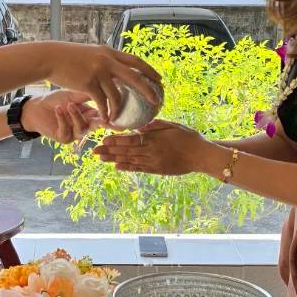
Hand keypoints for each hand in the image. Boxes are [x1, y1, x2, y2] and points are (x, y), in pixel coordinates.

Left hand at [21, 90, 102, 142]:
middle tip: (100, 116)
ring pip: (82, 128)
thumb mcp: (72, 95)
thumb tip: (104, 92)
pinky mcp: (63, 138)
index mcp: (88, 115)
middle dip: (98, 121)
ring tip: (69, 105)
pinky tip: (58, 109)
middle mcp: (83, 125)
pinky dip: (63, 119)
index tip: (116, 114)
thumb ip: (87, 95)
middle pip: (95, 125)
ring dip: (76, 116)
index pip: (102, 116)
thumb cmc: (54, 100)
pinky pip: (67, 131)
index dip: (108, 116)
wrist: (36, 107)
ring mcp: (73, 133)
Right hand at [43, 43, 161, 127]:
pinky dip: (104, 112)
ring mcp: (99, 72)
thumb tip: (116, 68)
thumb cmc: (68, 57)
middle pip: (134, 77)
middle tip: (157, 100)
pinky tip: (105, 118)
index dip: (149, 70)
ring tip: (119, 118)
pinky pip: (102, 102)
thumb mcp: (91, 54)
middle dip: (148, 90)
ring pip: (117, 95)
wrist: (50, 58)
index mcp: (109, 53)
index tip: (159, 79)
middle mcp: (107, 61)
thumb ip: (104, 61)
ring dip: (119, 109)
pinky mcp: (89, 84)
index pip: (135, 61)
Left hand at [95, 120, 213, 176]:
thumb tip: (139, 126)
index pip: (131, 140)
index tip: (104, 139)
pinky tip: (117, 167)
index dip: (116, 141)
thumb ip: (155, 125)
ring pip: (130, 161)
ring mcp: (154, 163)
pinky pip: (140, 169)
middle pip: (127, 152)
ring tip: (101, 159)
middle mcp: (152, 152)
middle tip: (94, 151)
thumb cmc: (188, 137)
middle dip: (109, 151)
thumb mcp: (172, 126)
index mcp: (155, 139)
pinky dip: (128, 168)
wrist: (201, 155)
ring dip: (114, 160)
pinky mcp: (158, 170)